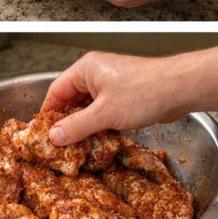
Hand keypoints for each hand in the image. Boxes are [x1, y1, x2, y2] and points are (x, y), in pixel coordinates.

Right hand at [40, 45, 217, 144]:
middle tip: (57, 147)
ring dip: (83, 126)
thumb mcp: (104, 114)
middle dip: (65, 122)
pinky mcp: (124, 95)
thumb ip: (76, 126)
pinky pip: (103, 111)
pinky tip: (97, 142)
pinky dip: (98, 125)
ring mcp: (111, 84)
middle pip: (71, 99)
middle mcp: (96, 74)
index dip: (47, 113)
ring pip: (88, 107)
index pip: (55, 91)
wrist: (178, 89)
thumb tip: (54, 136)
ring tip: (75, 149)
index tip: (40, 135)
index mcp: (86, 69)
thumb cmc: (143, 92)